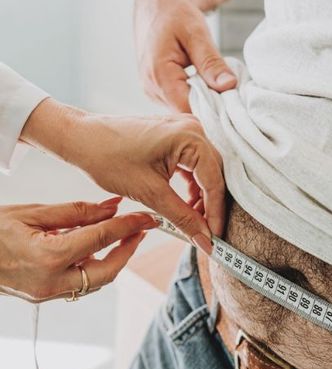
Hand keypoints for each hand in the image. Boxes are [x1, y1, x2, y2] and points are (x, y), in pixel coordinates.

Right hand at [0, 199, 156, 301]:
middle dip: (128, 250)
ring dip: (112, 259)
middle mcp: (52, 281)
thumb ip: (76, 212)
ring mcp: (48, 293)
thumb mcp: (32, 213)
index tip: (146, 217)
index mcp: (49, 257)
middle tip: (139, 229)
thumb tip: (111, 207)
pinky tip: (91, 248)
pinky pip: (79, 283)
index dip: (128, 227)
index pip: (102, 239)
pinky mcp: (44, 296)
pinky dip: (92, 265)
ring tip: (117, 235)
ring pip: (96, 280)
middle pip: (108, 270)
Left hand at [23, 100, 224, 251]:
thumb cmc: (108, 158)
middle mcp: (194, 128)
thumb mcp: (149, 193)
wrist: (79, 138)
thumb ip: (183, 218)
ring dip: (202, 197)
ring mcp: (187, 128)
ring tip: (191, 220)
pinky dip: (192, 185)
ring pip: (206, 171)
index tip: (214, 239)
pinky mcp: (178, 134)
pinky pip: (195, 163)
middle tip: (205, 233)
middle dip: (210, 206)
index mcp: (190, 138)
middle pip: (215, 175)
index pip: (215, 182)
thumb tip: (206, 240)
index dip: (216, 214)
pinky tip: (184, 203)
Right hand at [134, 0, 236, 111]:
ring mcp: (153, 92)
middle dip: (212, 109)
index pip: (188, 110)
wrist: (157, 5)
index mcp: (158, 75)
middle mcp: (151, 88)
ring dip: (205, 103)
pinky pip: (181, 103)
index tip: (234, 106)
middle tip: (234, 98)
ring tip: (221, 89)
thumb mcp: (197, 34)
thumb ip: (211, 62)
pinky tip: (209, 88)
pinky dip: (198, 98)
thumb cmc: (176, 15)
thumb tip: (229, 86)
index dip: (213, 112)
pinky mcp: (158, 91)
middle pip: (187, 113)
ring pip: (185, 110)